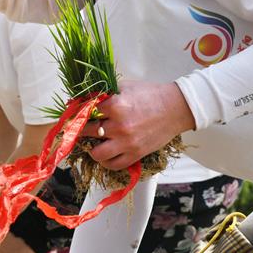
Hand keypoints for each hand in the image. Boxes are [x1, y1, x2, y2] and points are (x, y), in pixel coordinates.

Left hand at [78, 80, 194, 170]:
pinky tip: (106, 153)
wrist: (176, 107)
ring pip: (97, 154)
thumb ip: (104, 93)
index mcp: (115, 106)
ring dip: (92, 148)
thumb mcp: (125, 87)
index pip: (85, 112)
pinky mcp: (136, 154)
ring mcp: (127, 142)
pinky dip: (106, 161)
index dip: (78, 112)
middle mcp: (119, 126)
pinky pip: (114, 165)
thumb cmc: (151, 95)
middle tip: (82, 128)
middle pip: (87, 132)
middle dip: (82, 129)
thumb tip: (83, 99)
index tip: (75, 114)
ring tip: (94, 143)